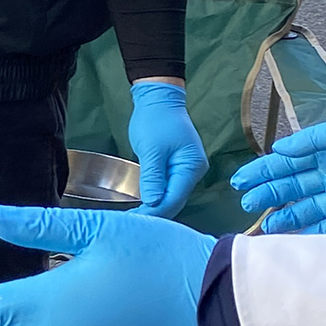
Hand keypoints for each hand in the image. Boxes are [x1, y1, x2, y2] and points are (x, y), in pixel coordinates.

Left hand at [127, 79, 208, 216]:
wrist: (158, 99)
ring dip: (155, 207)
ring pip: (172, 196)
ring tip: (135, 219)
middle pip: (175, 200)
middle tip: (132, 225)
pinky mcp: (177, 168)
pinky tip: (143, 206)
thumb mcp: (151, 150)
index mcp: (191, 167)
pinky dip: (156, 196)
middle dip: (156, 213)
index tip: (137, 224)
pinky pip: (168, 187)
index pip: (174, 198)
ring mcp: (186, 170)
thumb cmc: (155, 120)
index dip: (156, 213)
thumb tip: (153, 203)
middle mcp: (193, 171)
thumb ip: (153, 177)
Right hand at [231, 118, 325, 232]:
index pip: (286, 162)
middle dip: (266, 195)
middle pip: (292, 187)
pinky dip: (312, 233)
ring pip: (308, 210)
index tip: (240, 180)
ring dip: (285, 218)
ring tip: (264, 227)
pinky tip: (294, 236)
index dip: (261, 171)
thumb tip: (280, 148)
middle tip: (246, 204)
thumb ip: (314, 138)